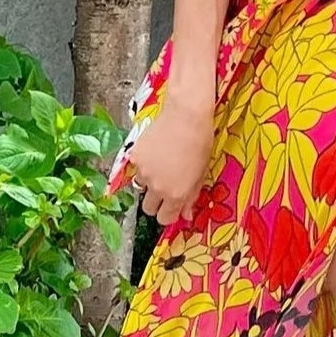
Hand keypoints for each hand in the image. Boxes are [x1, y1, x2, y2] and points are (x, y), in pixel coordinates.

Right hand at [127, 98, 215, 228]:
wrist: (185, 116)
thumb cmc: (200, 143)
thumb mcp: (201, 173)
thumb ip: (191, 196)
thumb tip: (186, 215)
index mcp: (176, 195)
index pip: (164, 219)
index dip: (169, 214)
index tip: (172, 206)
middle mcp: (157, 187)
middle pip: (148, 208)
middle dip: (156, 202)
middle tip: (166, 188)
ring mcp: (143, 172)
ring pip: (141, 187)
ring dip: (149, 182)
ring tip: (162, 164)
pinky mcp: (134, 157)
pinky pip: (137, 169)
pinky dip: (144, 165)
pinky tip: (155, 152)